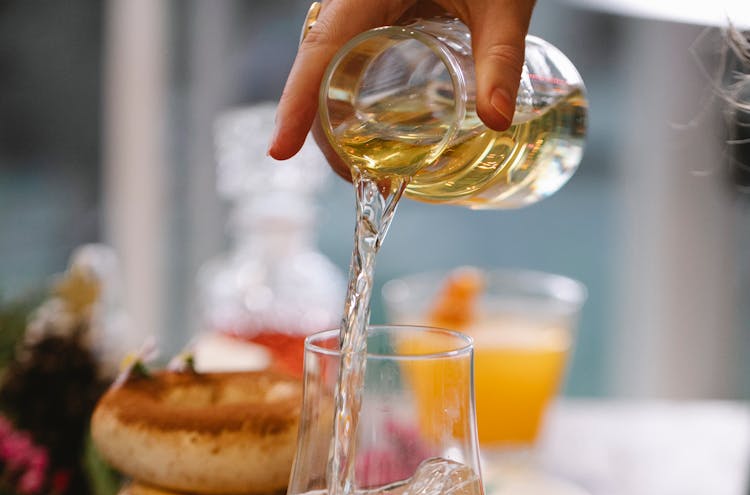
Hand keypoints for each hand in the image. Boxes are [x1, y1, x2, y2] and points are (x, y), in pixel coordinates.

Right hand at [269, 0, 536, 165]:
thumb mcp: (502, 1)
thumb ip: (500, 57)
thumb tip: (496, 120)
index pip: (320, 49)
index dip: (296, 103)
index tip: (278, 151)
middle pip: (317, 69)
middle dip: (324, 131)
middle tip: (357, 180)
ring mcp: (359, 4)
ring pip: (327, 65)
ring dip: (336, 119)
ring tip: (367, 169)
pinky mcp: (373, 10)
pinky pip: (346, 54)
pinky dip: (350, 96)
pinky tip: (372, 131)